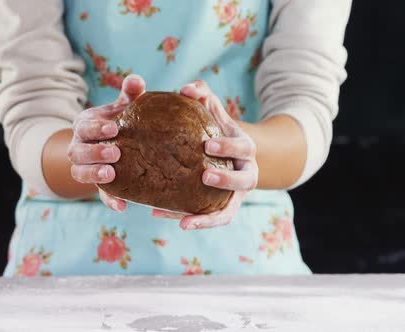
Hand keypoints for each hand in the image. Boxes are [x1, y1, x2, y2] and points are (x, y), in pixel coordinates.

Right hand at [67, 74, 145, 211]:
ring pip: (80, 173)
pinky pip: (99, 195)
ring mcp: (84, 167)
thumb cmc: (121, 120)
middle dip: (94, 152)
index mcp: (84, 126)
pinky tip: (123, 206)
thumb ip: (130, 94)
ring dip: (94, 174)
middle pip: (77, 152)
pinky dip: (109, 200)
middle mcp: (78, 147)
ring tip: (111, 174)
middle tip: (115, 153)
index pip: (84, 126)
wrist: (115, 143)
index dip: (96, 128)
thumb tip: (137, 80)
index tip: (114, 128)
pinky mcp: (97, 185)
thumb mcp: (124, 107)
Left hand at [152, 80, 258, 229]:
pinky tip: (158, 214)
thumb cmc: (214, 129)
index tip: (208, 144)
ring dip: (208, 217)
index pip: (244, 147)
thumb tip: (186, 89)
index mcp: (245, 149)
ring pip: (229, 211)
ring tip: (184, 221)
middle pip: (245, 180)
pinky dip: (189, 221)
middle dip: (227, 179)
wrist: (225, 153)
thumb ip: (202, 95)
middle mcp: (246, 174)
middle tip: (205, 175)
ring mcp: (235, 195)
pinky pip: (208, 219)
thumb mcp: (212, 110)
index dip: (229, 147)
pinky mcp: (221, 209)